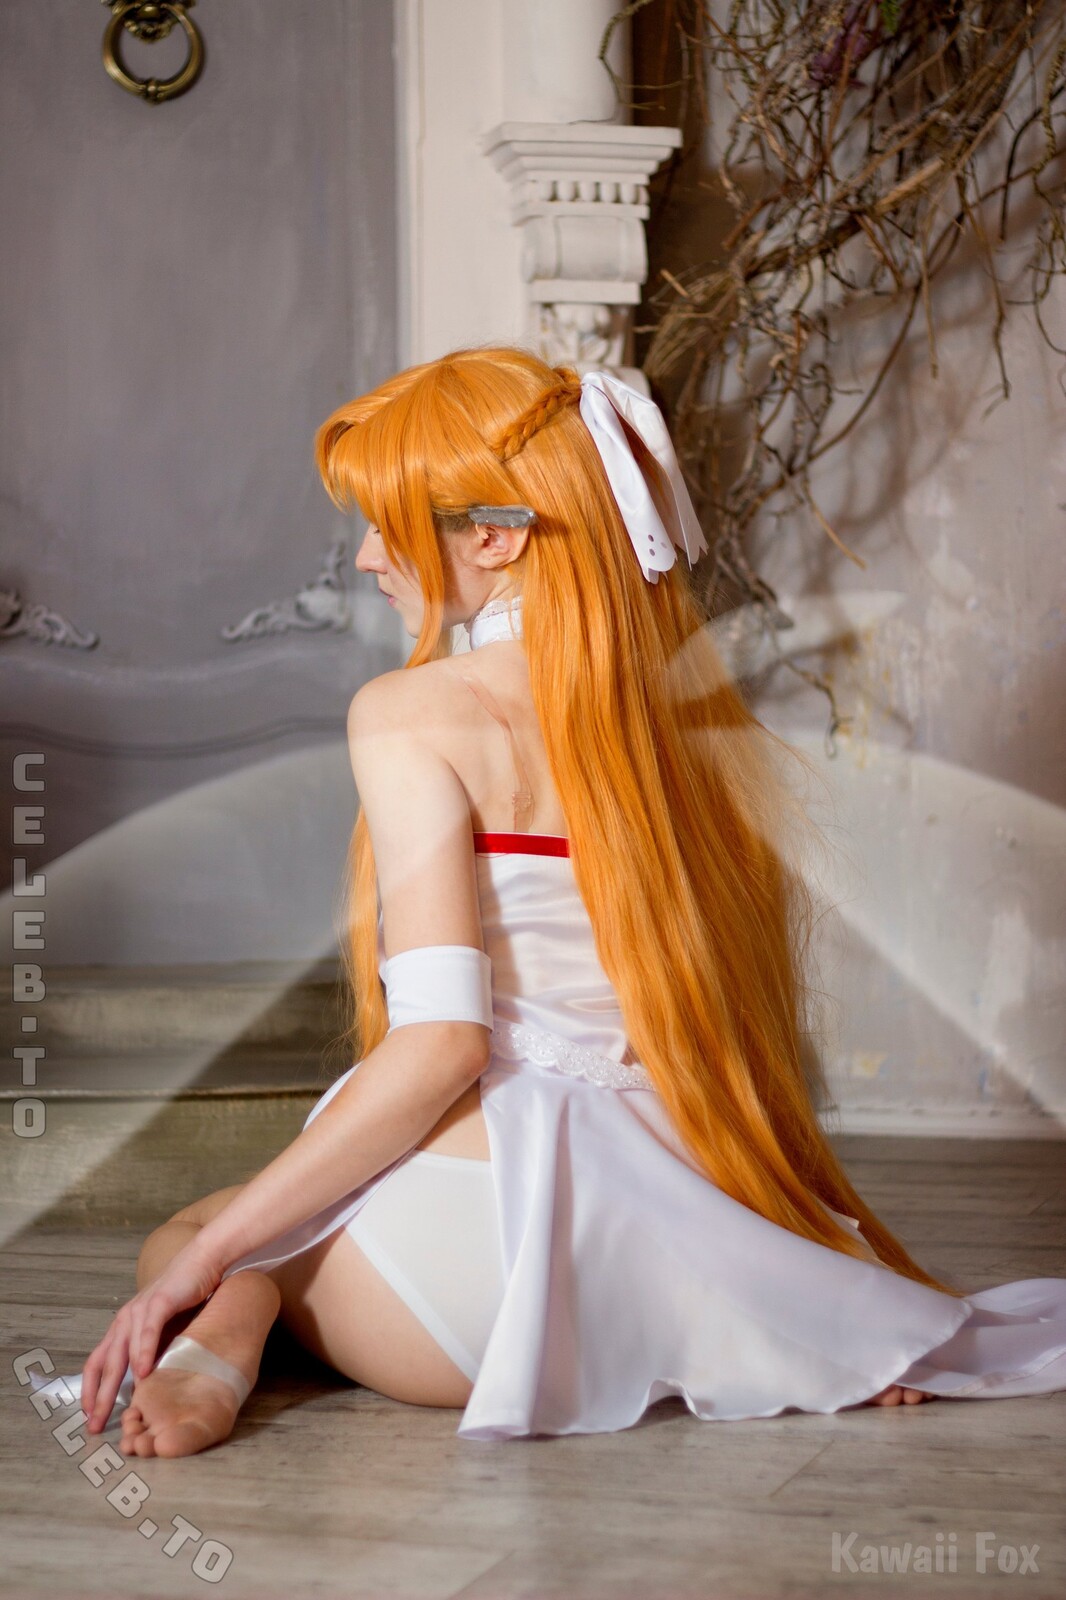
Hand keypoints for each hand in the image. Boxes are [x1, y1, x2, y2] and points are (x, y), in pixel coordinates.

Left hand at [80, 1237, 222, 1432]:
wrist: (203, 1261)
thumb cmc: (186, 1295)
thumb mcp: (166, 1330)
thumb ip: (155, 1351)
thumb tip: (147, 1383)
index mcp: (124, 1327)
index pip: (97, 1363)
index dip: (91, 1390)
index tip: (89, 1416)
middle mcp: (125, 1319)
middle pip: (104, 1364)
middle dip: (98, 1398)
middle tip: (94, 1425)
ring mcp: (139, 1310)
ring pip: (120, 1352)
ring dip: (115, 1383)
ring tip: (117, 1409)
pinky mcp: (159, 1301)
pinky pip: (146, 1332)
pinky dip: (142, 1353)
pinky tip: (142, 1373)